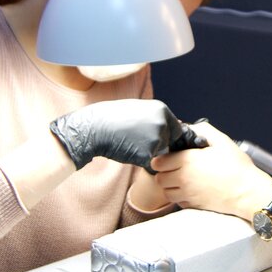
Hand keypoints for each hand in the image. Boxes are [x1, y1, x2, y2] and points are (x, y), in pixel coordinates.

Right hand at [49, 99, 196, 169]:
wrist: (95, 128)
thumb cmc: (113, 117)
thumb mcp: (138, 109)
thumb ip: (156, 117)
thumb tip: (173, 125)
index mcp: (162, 110)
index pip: (176, 128)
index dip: (166, 135)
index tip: (154, 137)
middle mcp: (163, 124)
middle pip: (168, 142)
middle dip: (157, 144)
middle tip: (136, 139)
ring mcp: (156, 139)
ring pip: (158, 152)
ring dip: (147, 152)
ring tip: (129, 142)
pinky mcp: (148, 155)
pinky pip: (148, 162)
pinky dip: (138, 159)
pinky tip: (126, 150)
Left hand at [151, 121, 271, 217]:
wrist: (248, 192)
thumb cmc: (237, 167)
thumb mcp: (222, 141)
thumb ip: (202, 129)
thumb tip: (188, 127)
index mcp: (187, 161)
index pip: (158, 162)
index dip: (162, 158)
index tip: (170, 157)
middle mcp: (183, 179)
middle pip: (159, 178)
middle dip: (164, 172)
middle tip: (175, 168)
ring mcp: (187, 194)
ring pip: (166, 192)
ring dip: (170, 185)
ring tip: (181, 179)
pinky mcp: (193, 205)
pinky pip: (178, 201)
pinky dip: (180, 196)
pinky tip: (191, 189)